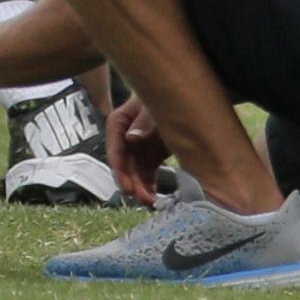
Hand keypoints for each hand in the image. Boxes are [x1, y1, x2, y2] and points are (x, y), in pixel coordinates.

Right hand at [106, 92, 168, 208]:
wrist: (184, 97)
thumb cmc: (165, 95)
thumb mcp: (152, 107)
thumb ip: (144, 121)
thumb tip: (131, 138)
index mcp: (120, 122)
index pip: (114, 149)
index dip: (119, 170)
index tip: (126, 187)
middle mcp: (126, 137)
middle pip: (125, 165)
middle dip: (133, 184)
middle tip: (143, 199)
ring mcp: (138, 148)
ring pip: (135, 174)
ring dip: (141, 190)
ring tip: (151, 203)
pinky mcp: (150, 156)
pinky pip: (147, 176)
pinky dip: (150, 188)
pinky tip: (154, 200)